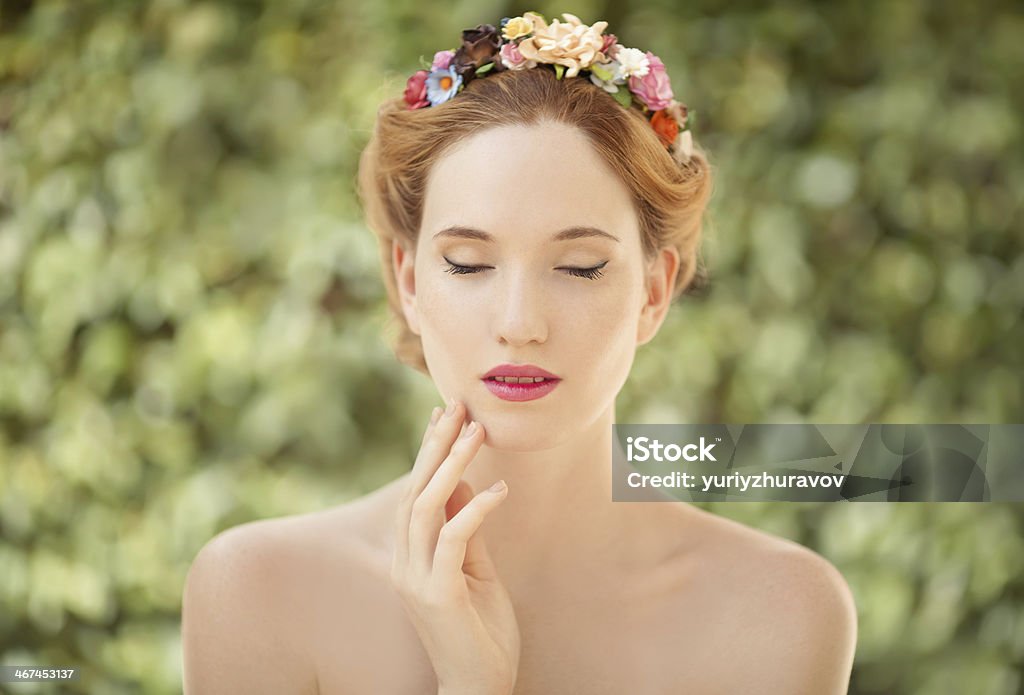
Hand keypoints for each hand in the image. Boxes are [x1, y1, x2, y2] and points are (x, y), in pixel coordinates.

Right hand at [391, 399, 520, 694]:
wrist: (479, 687)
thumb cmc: (481, 630)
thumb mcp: (476, 569)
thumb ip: (468, 528)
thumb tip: (466, 482)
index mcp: (409, 556)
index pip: (413, 492)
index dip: (426, 451)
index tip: (441, 414)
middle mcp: (404, 564)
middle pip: (415, 491)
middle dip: (436, 446)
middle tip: (457, 406)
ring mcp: (415, 580)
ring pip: (426, 508)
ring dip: (451, 465)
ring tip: (475, 431)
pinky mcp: (437, 595)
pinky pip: (454, 540)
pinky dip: (476, 510)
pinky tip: (500, 489)